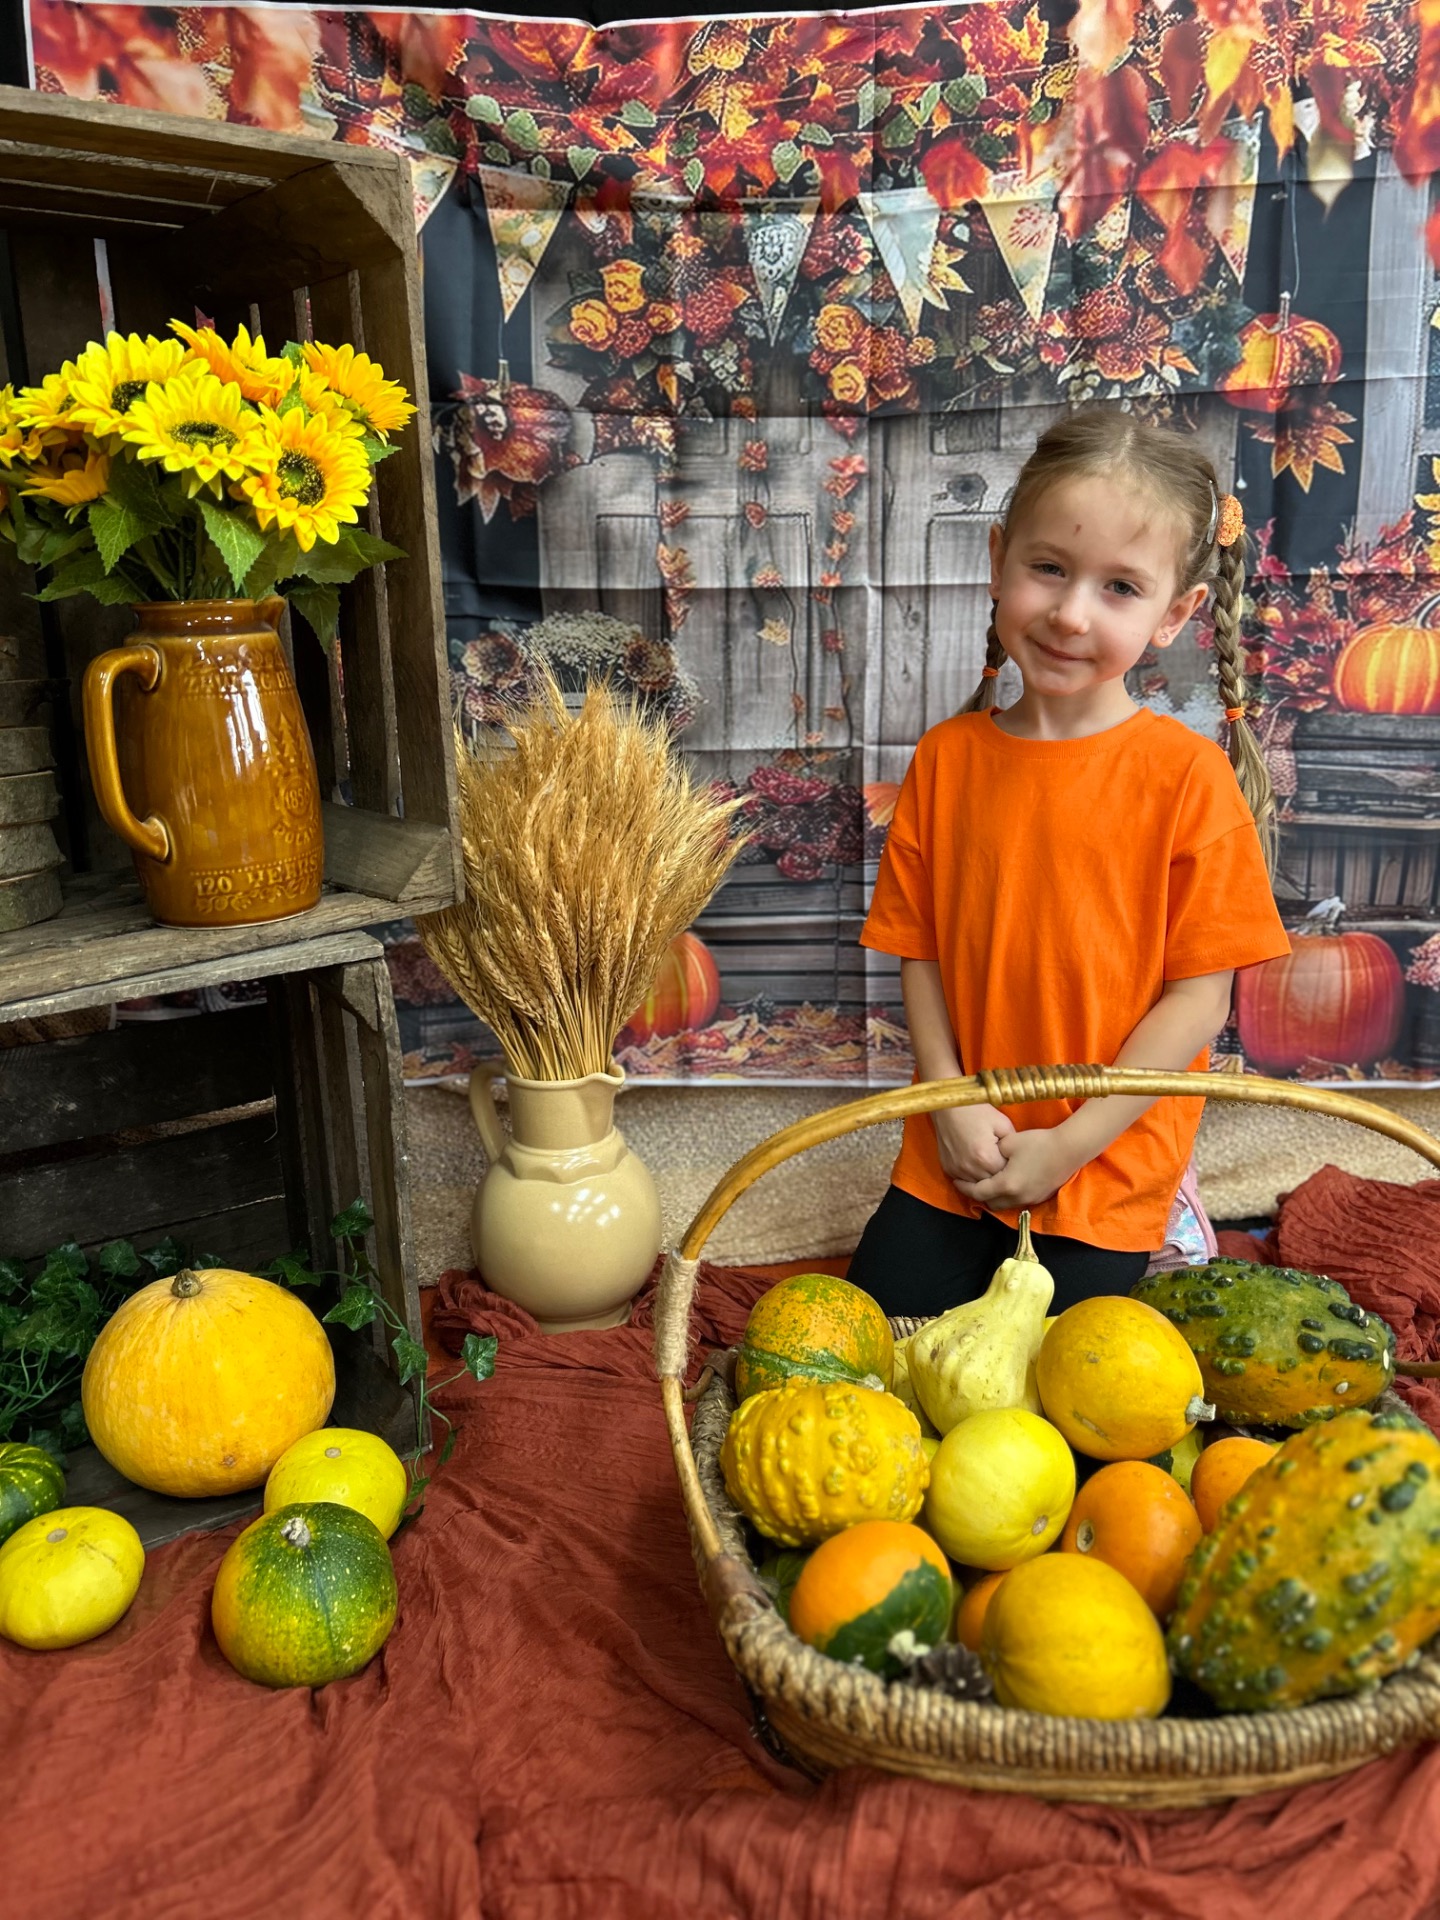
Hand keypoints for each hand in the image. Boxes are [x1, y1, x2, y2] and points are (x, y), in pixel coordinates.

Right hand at [933, 1103, 1015, 1185]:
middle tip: (1001, 1160)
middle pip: (992, 1183)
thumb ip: (1013, 1145)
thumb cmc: (977, 1111)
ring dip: (985, 1177)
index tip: (1013, 1160)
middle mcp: (970, 1169)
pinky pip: (964, 1180)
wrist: (949, 1106)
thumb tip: (1017, 1159)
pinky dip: (972, 1174)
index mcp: (986, 1158)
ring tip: (989, 1161)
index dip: (1011, 1168)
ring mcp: (957, 1170)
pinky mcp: (948, 1169)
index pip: (1006, 1176)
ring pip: (977, 1185)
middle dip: (999, 1175)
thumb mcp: (1003, 1124)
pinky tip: (976, 1162)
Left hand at [955, 1127, 1079, 1210]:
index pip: (979, 1191)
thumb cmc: (1038, 1143)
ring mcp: (1030, 1199)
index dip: (965, 1187)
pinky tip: (1007, 1183)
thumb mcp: (1010, 1143)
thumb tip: (986, 1158)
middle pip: (990, 1204)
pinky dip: (1007, 1196)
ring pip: (1004, 1205)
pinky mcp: (1039, 1197)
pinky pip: (1017, 1202)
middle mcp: (1017, 1197)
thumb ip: (993, 1153)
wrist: (1069, 1149)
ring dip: (993, 1197)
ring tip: (988, 1183)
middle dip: (978, 1195)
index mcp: (1006, 1184)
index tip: (956, 1181)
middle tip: (971, 1183)